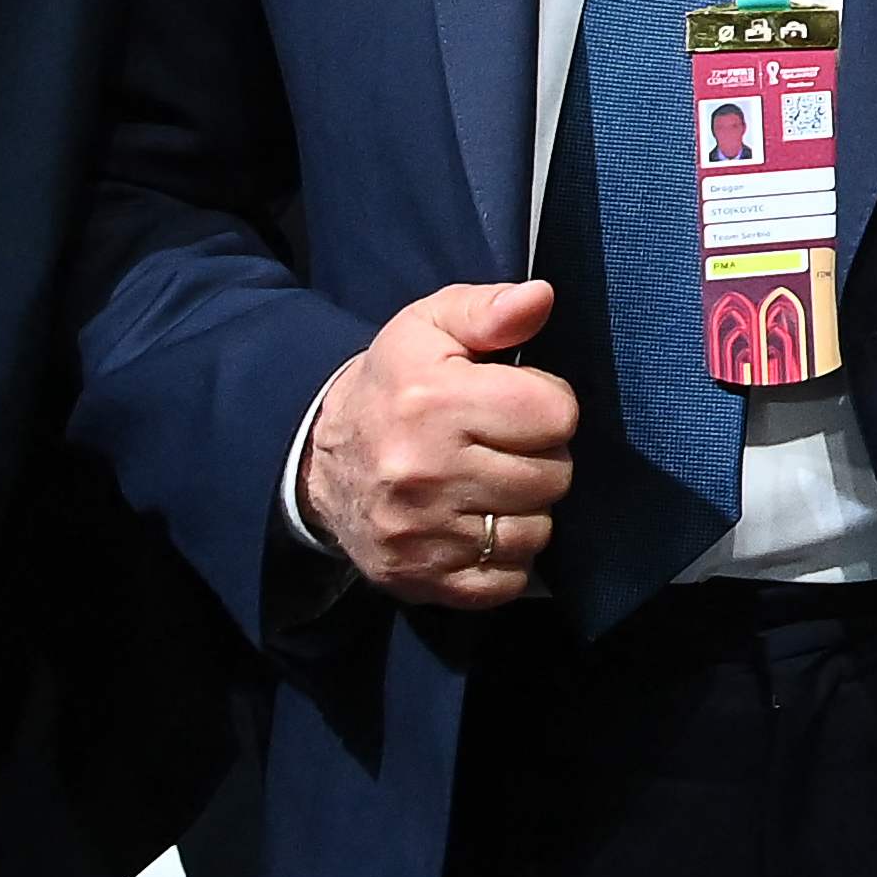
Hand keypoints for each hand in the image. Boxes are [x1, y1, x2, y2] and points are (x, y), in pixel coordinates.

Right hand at [303, 283, 577, 606]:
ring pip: (535, 531)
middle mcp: (424, 472)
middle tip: (502, 446)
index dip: (547, 404)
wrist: (320, 462)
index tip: (518, 403)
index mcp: (433, 402)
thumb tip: (540, 297)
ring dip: (524, 510)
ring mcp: (420, 533)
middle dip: (539, 458)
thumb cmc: (395, 387)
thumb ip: (489, 309)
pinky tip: (478, 525)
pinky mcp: (420, 579)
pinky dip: (504, 557)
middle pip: (553, 476)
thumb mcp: (430, 328)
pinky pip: (507, 579)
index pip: (555, 414)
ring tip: (489, 485)